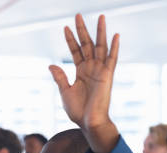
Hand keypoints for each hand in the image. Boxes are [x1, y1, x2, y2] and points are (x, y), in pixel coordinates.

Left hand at [49, 14, 119, 140]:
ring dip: (100, 32)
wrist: (88, 122)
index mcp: (80, 72)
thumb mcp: (65, 92)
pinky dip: (114, 47)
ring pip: (100, 47)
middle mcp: (91, 68)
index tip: (65, 28)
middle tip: (78, 15)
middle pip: (87, 44)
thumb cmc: (77, 111)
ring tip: (101, 17)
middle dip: (82, 30)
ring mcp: (100, 71)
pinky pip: (112, 59)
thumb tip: (51, 65)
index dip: (70, 40)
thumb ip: (60, 77)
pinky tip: (115, 35)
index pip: (75, 51)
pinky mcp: (107, 76)